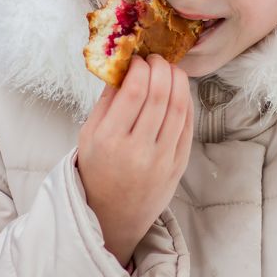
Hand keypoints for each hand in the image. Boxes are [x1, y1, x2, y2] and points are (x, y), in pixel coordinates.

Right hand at [77, 54, 193, 266]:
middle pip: (160, 96)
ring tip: (170, 69)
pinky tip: (179, 91)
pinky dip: (187, 102)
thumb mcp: (88, 135)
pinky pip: (188, 126)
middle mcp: (138, 151)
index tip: (138, 60)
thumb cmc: (96, 170)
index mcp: (109, 140)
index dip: (141, 69)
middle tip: (157, 59)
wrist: (113, 217)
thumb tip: (124, 65)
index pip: (134, 92)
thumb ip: (106, 100)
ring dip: (178, 81)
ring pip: (179, 108)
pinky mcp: (179, 166)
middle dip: (161, 68)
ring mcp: (162, 160)